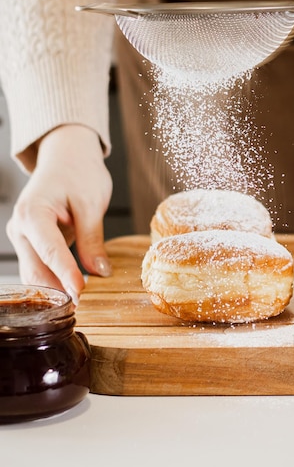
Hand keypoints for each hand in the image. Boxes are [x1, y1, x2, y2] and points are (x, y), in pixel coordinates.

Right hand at [6, 125, 112, 302]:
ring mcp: (22, 235)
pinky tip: (73, 292)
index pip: (50, 251)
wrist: (67, 156)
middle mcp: (20, 226)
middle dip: (58, 290)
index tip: (81, 294)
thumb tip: (99, 272)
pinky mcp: (30, 241)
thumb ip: (92, 238)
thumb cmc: (78, 172)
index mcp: (33, 212)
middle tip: (85, 309)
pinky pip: (39, 266)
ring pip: (35, 272)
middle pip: (36, 268)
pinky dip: (53, 280)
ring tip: (82, 306)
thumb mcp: (91, 202)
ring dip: (55, 289)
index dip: (66, 274)